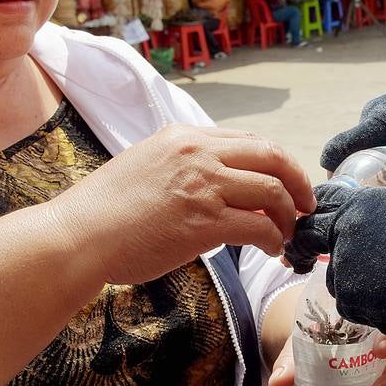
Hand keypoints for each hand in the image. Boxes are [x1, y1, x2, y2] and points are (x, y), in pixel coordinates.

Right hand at [46, 124, 315, 285]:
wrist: (78, 236)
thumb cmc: (105, 211)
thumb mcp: (146, 165)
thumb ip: (184, 166)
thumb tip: (217, 184)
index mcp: (183, 136)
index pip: (249, 140)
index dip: (277, 163)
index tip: (287, 183)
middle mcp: (197, 152)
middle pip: (272, 155)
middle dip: (298, 180)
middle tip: (307, 204)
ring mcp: (202, 184)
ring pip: (272, 190)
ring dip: (288, 215)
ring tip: (287, 234)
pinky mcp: (204, 221)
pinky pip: (259, 226)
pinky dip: (273, 238)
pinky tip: (270, 249)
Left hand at [284, 184, 385, 385]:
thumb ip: (383, 226)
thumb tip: (367, 238)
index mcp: (369, 201)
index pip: (326, 200)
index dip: (315, 215)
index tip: (308, 225)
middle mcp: (349, 224)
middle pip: (310, 235)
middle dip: (303, 249)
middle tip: (301, 260)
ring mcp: (344, 258)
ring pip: (336, 278)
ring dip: (354, 286)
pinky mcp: (347, 291)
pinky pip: (351, 304)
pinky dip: (367, 309)